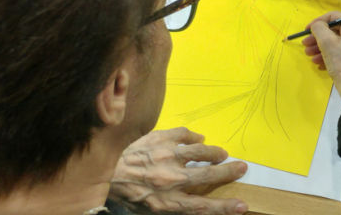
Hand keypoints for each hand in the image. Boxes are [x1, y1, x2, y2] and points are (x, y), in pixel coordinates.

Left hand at [110, 127, 247, 213]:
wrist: (98, 171)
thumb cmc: (124, 196)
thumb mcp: (148, 210)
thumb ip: (172, 206)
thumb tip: (194, 204)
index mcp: (167, 202)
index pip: (203, 207)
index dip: (224, 208)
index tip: (242, 206)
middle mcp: (170, 179)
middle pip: (207, 176)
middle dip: (228, 172)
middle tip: (242, 167)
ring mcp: (164, 157)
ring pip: (198, 151)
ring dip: (213, 152)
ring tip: (221, 153)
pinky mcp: (157, 139)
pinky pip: (182, 134)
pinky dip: (193, 136)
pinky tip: (198, 138)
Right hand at [303, 12, 340, 104]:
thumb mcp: (327, 43)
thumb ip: (319, 28)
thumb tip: (316, 25)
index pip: (334, 16)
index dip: (318, 22)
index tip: (306, 30)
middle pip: (334, 30)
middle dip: (317, 37)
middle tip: (305, 44)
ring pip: (336, 42)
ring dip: (320, 47)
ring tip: (309, 55)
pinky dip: (329, 55)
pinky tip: (318, 63)